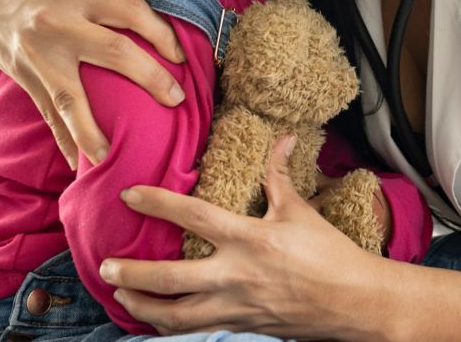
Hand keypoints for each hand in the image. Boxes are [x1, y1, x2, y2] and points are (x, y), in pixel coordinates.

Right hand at [0, 0, 183, 164]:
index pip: (129, 11)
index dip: (160, 32)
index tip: (180, 54)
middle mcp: (58, 26)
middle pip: (113, 53)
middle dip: (150, 78)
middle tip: (177, 99)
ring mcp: (40, 57)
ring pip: (70, 97)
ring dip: (93, 129)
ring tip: (114, 155)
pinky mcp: (27, 79)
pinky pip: (48, 114)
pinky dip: (64, 140)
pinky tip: (81, 164)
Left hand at [103, 136, 389, 337]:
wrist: (355, 303)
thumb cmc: (331, 255)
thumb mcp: (301, 211)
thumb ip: (280, 176)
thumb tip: (282, 137)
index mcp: (250, 239)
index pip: (194, 217)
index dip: (158, 203)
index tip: (130, 195)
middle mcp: (236, 275)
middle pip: (170, 279)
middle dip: (131, 275)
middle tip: (105, 267)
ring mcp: (236, 306)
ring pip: (175, 315)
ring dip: (142, 307)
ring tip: (122, 296)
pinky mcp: (241, 326)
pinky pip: (195, 329)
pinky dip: (170, 325)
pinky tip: (156, 318)